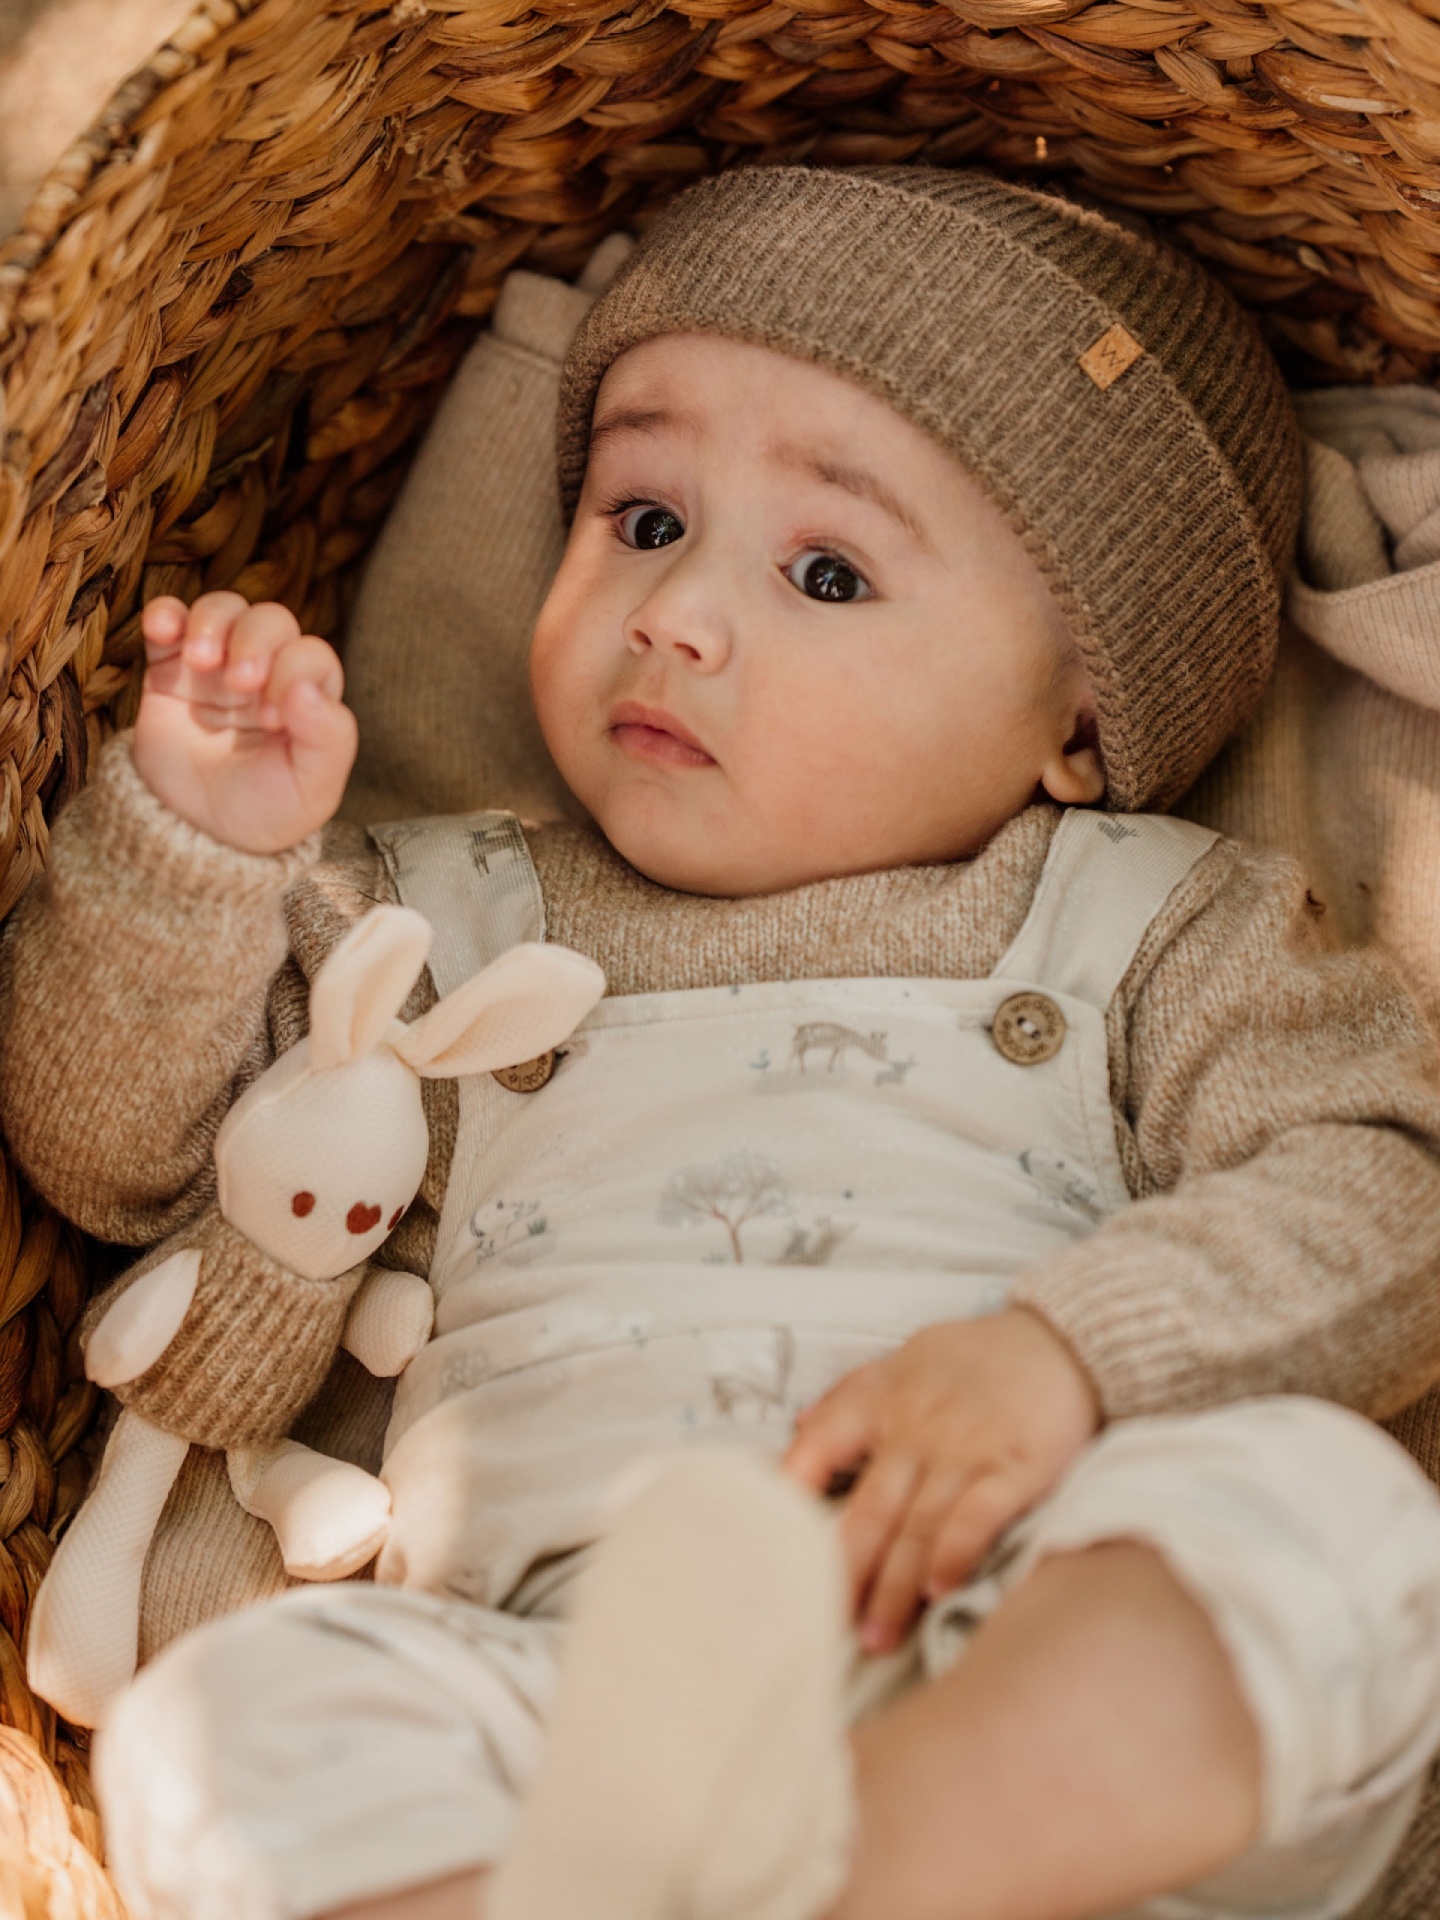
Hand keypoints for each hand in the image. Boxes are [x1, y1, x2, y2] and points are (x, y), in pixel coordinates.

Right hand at [132, 592, 357, 853]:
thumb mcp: (311, 788)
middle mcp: (267, 670)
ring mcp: (217, 666)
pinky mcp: (169, 668)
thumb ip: (327, 739)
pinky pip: (168, 621)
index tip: (271, 718)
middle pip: (270, 621)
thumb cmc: (266, 809)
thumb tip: (309, 689)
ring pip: (223, 610)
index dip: (293, 673)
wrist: (199, 832)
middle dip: (255, 643)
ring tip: (200, 662)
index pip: (309, 656)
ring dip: (212, 623)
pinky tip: (163, 631)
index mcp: (308, 695)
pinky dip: (165, 615)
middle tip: (238, 683)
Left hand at [783, 1308, 1098, 1651]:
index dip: (789, 1493)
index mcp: (883, 1402)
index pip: (820, 1446)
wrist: (1062, 1341)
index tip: (768, 1541)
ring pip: (918, 1527)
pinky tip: (939, 1589)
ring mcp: (966, 1451)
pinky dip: (955, 1553)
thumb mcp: (906, 1358)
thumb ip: (853, 1393)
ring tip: (877, 1635)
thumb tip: (799, 1427)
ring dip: (895, 1586)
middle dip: (845, 1572)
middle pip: (869, 1511)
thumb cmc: (976, 1356)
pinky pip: (978, 1517)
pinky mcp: (1015, 1468)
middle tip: (822, 1624)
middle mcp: (917, 1429)